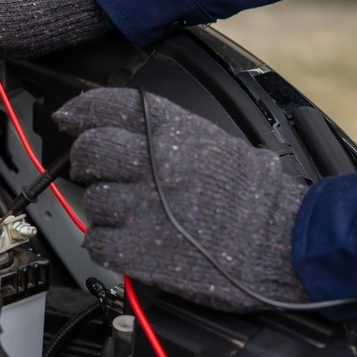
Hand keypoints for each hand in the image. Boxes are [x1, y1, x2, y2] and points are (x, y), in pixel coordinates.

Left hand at [53, 87, 309, 311]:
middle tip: (98, 172)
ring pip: (93, 200)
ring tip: (137, 216)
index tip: (68, 117)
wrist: (288, 241)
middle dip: (87, 162)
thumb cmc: (260, 200)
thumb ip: (168, 135)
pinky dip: (107, 245)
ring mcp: (143, 207)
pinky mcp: (140, 250)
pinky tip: (130, 243)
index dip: (80, 111)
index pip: (109, 106)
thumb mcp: (214, 144)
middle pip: (90, 151)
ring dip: (107, 210)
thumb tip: (128, 131)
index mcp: (174, 132)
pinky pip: (97, 242)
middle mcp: (153, 162)